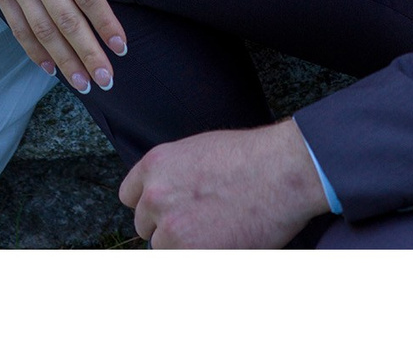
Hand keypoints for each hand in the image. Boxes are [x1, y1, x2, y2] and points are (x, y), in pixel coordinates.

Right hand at [0, 0, 130, 93]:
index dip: (105, 24)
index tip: (121, 48)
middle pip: (66, 21)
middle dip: (88, 53)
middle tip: (106, 80)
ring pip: (42, 31)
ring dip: (64, 61)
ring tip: (83, 83)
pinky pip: (18, 28)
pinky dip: (34, 51)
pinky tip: (49, 67)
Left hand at [123, 117, 328, 249]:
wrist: (283, 171)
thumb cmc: (252, 156)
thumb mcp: (201, 150)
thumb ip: (174, 173)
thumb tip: (165, 198)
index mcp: (157, 164)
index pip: (129, 196)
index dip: (150, 203)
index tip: (166, 208)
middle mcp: (157, 195)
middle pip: (145, 226)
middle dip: (168, 225)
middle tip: (200, 219)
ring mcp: (171, 228)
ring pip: (164, 248)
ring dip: (184, 245)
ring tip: (216, 229)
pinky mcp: (190, 254)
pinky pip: (183, 262)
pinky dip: (200, 255)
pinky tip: (222, 240)